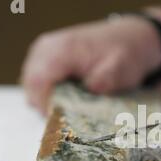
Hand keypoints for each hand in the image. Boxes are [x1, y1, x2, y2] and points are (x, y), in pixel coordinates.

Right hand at [21, 15, 160, 113]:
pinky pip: (37, 82)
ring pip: (32, 86)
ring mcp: (42, 52)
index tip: (62, 121)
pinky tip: (69, 97)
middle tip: (69, 118)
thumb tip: (91, 91)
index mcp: (62, 50)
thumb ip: (106, 79)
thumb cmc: (124, 54)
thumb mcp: (122, 68)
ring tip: (71, 107)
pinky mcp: (45, 59)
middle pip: (32, 87)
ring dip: (48, 100)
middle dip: (47, 106)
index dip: (46, 106)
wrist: (128, 39)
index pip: (38, 82)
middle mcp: (46, 48)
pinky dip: (49, 93)